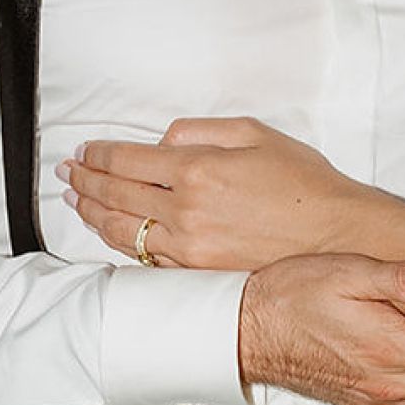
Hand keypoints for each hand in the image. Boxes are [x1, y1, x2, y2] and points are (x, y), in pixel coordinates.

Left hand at [64, 117, 344, 270]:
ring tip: (78, 203)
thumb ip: (201, 131)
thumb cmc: (304, 184)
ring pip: (123, 231)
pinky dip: (122, 244)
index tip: (84, 151)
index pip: (125, 160)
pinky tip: (113, 234)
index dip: (97, 154)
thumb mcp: (255, 134)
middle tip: (68, 174)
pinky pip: (147, 259)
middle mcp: (185, 212)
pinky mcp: (198, 273)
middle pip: (115, 195)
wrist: (337, 237)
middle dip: (84, 181)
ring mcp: (189, 248)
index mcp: (197, 170)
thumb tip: (163, 142)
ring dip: (93, 214)